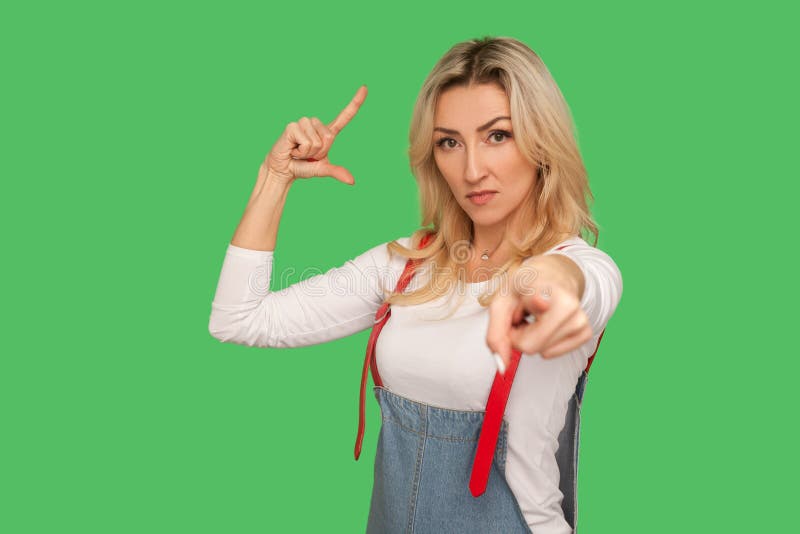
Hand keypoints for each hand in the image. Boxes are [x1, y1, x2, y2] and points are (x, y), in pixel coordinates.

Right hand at [261, 85, 367, 185]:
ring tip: (299, 151)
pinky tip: (292, 149)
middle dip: (320, 151)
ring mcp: (304, 123)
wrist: (283, 171)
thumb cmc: (302, 167)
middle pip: (329, 137)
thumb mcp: (322, 169)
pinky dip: (300, 150)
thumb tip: (352, 181)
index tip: (365, 87)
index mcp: (327, 132)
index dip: (355, 103)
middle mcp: (316, 124)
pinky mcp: (292, 126)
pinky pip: (305, 141)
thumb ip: (336, 172)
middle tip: (307, 154)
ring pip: (317, 140)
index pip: (345, 116)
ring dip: (309, 152)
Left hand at [485, 258, 591, 373]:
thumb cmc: (525, 287)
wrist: (552, 275)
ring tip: (534, 316)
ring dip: (531, 337)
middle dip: (518, 336)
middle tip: (521, 316)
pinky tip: (545, 324)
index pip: (539, 300)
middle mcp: (567, 302)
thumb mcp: (501, 303)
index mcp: (541, 286)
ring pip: (541, 351)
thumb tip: (503, 366)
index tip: (539, 302)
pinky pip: (551, 354)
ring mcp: (580, 318)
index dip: (537, 303)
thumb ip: (496, 334)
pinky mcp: (585, 332)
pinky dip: (543, 343)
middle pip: (529, 345)